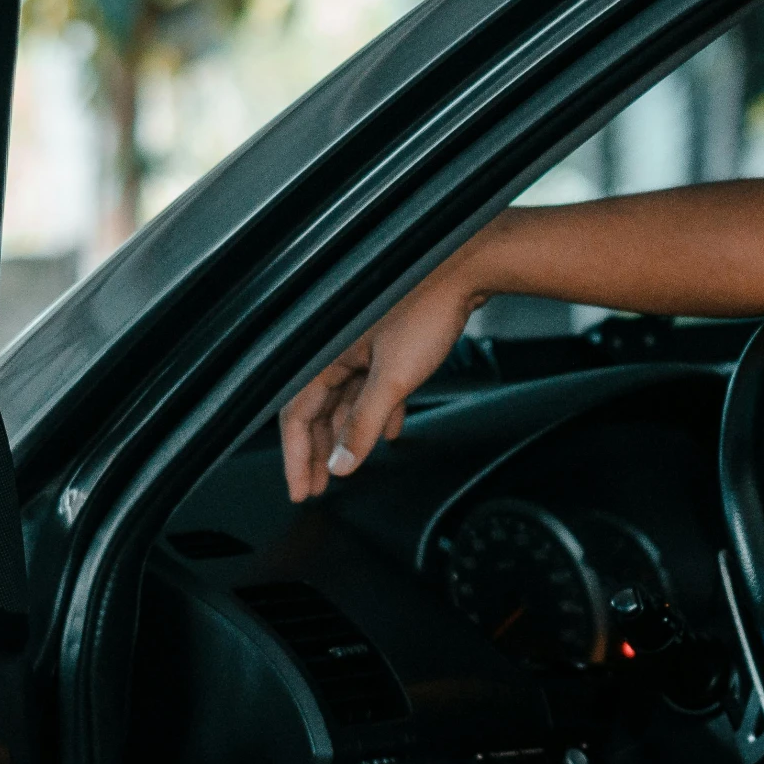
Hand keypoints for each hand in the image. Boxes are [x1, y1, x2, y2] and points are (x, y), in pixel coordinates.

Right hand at [279, 248, 483, 501]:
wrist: (466, 272)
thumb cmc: (427, 312)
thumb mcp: (393, 379)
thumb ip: (364, 424)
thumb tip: (342, 464)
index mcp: (324, 354)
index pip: (296, 415)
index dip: (297, 457)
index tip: (300, 491)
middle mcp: (336, 349)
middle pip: (317, 411)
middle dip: (318, 453)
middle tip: (316, 488)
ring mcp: (361, 347)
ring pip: (345, 401)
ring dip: (347, 435)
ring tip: (346, 467)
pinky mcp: (386, 344)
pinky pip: (372, 387)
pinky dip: (377, 412)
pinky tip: (389, 433)